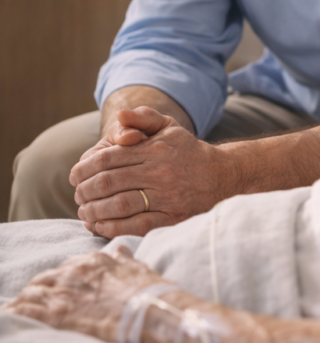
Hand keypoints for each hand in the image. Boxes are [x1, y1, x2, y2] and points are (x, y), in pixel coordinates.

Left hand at [2, 247, 164, 342]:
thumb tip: (120, 247)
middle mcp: (73, 273)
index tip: (61, 289)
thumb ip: (124, 258)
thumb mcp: (138, 268)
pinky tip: (8, 315)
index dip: (62, 280)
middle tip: (39, 302)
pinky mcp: (55, 315)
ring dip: (27, 302)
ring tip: (21, 310)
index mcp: (92, 261)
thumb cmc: (149, 293)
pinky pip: (25, 311)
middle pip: (46, 280)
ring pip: (32, 293)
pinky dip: (14, 312)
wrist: (149, 313)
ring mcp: (62, 293)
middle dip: (41, 290)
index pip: (68, 268)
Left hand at [70, 106, 230, 238]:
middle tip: (77, 195)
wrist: (221, 176)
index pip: (108, 159)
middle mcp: (160, 172)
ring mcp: (167, 197)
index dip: (84, 168)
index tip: (74, 176)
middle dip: (85, 190)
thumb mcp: (168, 126)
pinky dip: (113, 227)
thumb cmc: (187, 150)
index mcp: (154, 149)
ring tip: (84, 211)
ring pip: (119, 204)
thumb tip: (120, 115)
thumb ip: (142, 118)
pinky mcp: (173, 218)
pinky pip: (136, 224)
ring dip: (94, 210)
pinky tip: (100, 226)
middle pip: (109, 182)